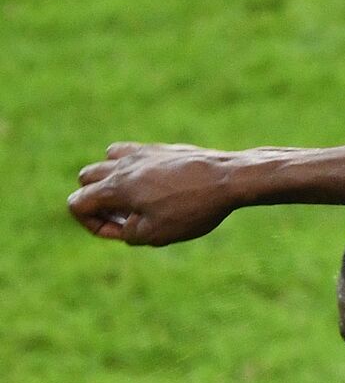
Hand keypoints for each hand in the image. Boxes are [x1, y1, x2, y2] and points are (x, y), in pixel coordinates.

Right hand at [67, 142, 240, 245]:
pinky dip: (133, 168)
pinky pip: (133, 152)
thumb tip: (123, 224)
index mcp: (117, 186)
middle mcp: (124, 164)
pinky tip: (157, 184)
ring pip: (107, 160)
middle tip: (128, 215)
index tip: (122, 231)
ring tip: (139, 198)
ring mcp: (144, 152)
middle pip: (86, 178)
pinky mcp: (163, 148)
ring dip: (113, 180)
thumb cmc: (193, 208)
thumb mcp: (155, 234)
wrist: (230, 178)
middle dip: (98, 200)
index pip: (77, 204)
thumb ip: (127, 233)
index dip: (93, 225)